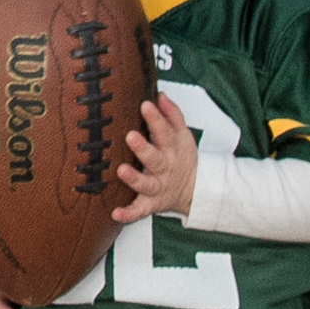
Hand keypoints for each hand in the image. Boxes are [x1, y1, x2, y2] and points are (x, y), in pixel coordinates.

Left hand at [111, 91, 201, 225]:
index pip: (164, 131)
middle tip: (131, 136)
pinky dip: (128, 213)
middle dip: (143, 147)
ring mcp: (157, 186)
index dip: (156, 118)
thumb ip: (172, 114)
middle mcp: (164, 167)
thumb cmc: (182, 158)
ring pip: (146, 183)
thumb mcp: (182, 134)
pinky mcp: (151, 203)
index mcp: (171, 148)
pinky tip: (116, 213)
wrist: (194, 189)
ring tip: (122, 171)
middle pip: (154, 157)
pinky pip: (140, 210)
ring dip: (134, 178)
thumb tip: (160, 94)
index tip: (146, 105)